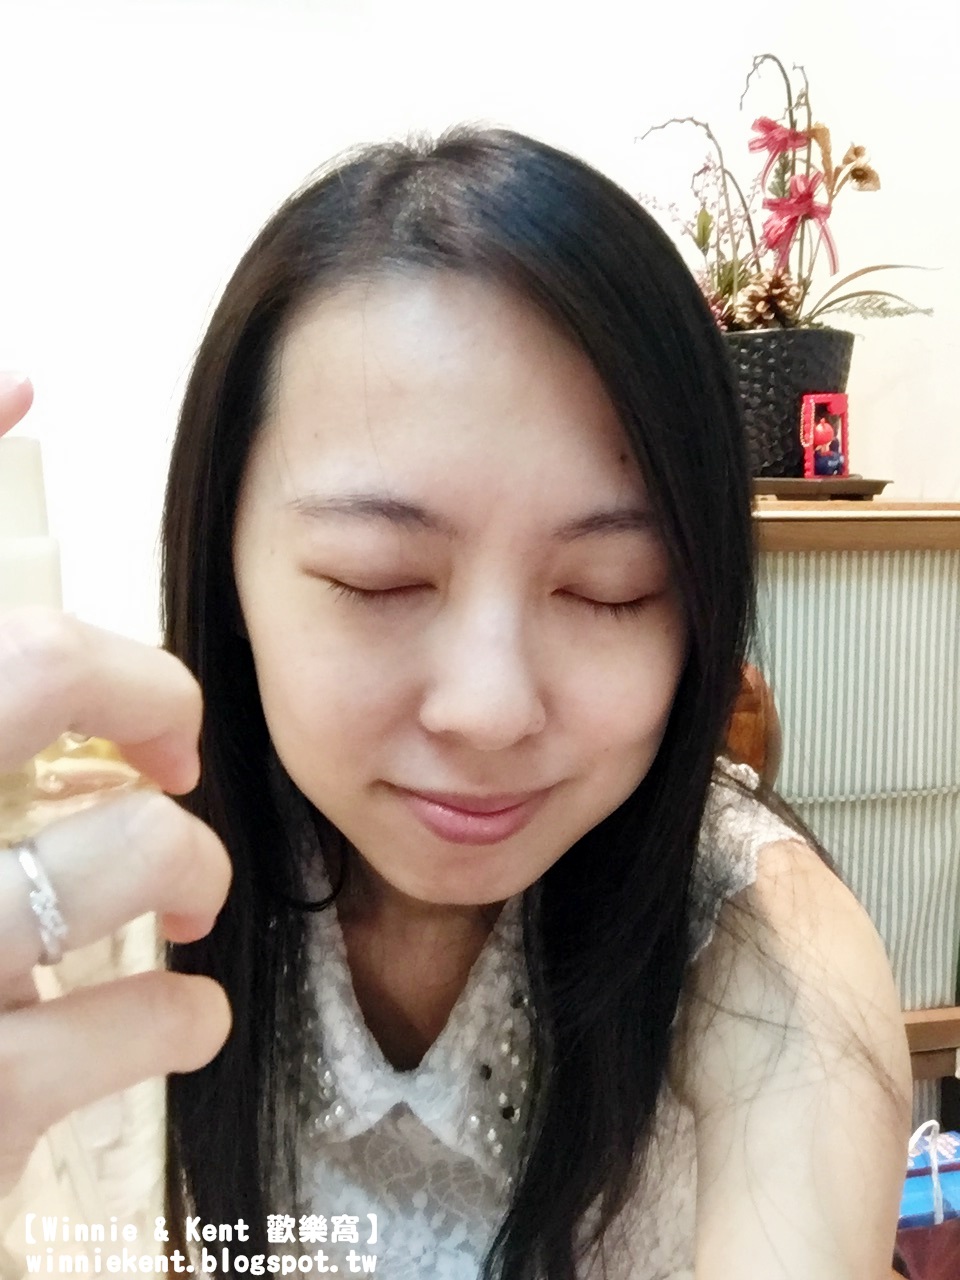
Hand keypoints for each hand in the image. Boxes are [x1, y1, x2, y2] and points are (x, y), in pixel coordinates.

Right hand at [0, 373, 231, 1195]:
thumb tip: (17, 382)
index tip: (58, 467)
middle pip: (31, 672)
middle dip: (144, 696)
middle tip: (177, 746)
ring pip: (125, 849)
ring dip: (185, 862)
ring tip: (185, 888)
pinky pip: (131, 1021)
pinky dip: (184, 1013)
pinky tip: (181, 1014)